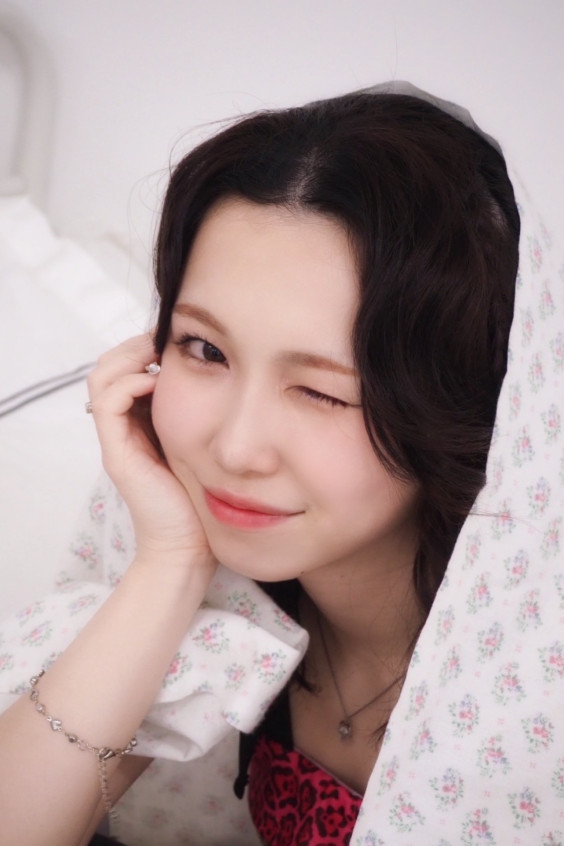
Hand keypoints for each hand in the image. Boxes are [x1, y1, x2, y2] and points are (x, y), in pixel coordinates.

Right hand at [87, 333, 213, 566]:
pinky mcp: (117, 454)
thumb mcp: (205, 443)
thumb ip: (203, 414)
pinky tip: (155, 385)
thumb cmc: (203, 498)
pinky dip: (128, 384)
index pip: (126, 368)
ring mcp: (117, 441)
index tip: (178, 339)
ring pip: (101, 378)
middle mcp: (124, 428)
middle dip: (135, 345)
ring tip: (158, 355)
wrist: (190, 547)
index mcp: (142, 423)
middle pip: (109, 367)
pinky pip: (108, 403)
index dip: (145, 347)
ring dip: (129, 357)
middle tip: (165, 339)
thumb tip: (224, 377)